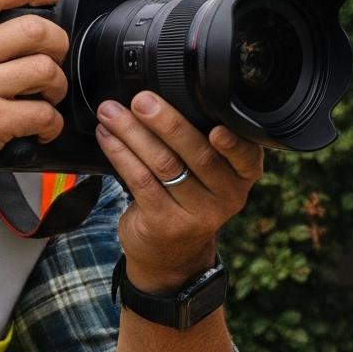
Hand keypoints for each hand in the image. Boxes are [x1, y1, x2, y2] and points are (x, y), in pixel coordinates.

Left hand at [94, 93, 262, 290]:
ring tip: (111, 113)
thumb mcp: (207, 176)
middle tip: (141, 100)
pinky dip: (120, 153)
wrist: (170, 256)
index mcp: (241, 177)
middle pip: (197, 154)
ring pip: (163, 165)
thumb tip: (160, 95)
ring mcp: (197, 214)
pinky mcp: (165, 223)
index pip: (246, 157)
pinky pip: (140, 181)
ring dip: (133, 134)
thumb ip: (198, 143)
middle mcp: (226, 197)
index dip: (233, 143)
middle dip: (166, 123)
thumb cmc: (186, 200)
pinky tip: (107, 137)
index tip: (216, 127)